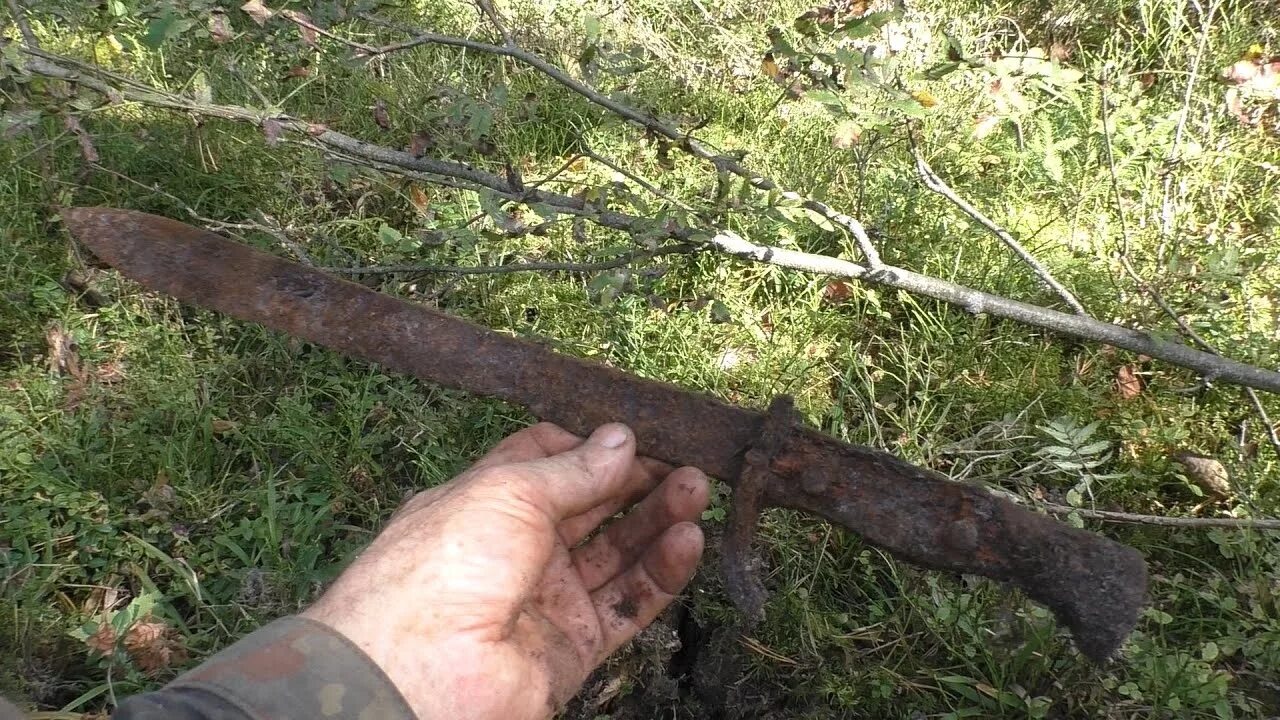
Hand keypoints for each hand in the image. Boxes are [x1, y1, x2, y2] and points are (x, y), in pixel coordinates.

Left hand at [302, 422, 709, 719]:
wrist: (423, 672)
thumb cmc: (445, 566)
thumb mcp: (508, 491)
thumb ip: (574, 469)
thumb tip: (621, 439)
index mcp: (485, 503)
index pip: (546, 463)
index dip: (592, 447)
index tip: (637, 433)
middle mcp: (515, 549)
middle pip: (590, 507)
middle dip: (637, 481)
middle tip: (684, 462)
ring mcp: (546, 598)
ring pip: (616, 553)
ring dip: (658, 521)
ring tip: (697, 491)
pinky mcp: (573, 645)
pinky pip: (627, 604)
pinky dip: (661, 573)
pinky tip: (687, 541)